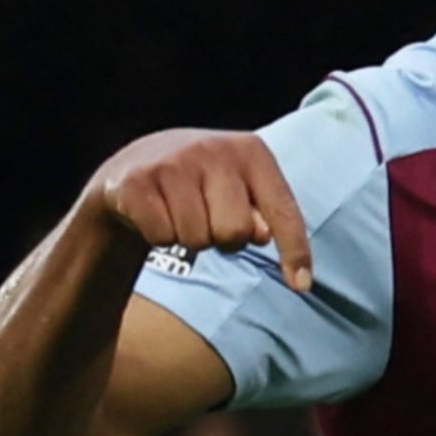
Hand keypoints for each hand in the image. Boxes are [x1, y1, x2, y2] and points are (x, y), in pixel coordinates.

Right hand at [90, 129, 312, 290]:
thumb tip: (261, 234)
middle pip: (236, 232)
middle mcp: (215, 150)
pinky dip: (160, 236)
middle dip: (223, 239)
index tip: (301, 286)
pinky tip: (155, 213)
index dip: (295, 250)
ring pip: (196, 239)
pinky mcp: (138, 180)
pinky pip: (162, 237)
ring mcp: (174, 162)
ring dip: (189, 238)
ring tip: (180, 214)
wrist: (134, 165)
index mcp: (251, 151)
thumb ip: (262, 213)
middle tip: (208, 220)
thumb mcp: (240, 189)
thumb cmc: (202, 184)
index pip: (283, 209)